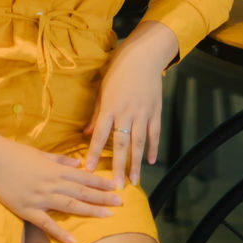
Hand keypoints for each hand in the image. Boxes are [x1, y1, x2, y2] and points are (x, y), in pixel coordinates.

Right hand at [0, 138, 122, 242]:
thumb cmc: (15, 153)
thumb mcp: (40, 153)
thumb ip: (60, 160)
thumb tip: (78, 164)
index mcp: (55, 169)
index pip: (83, 177)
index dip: (100, 183)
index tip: (116, 187)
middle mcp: (51, 183)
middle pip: (81, 192)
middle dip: (102, 198)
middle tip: (121, 203)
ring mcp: (40, 197)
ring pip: (70, 205)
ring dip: (90, 211)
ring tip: (107, 216)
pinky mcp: (27, 209)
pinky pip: (46, 223)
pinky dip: (59, 231)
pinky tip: (72, 240)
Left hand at [83, 21, 177, 187]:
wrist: (143, 56)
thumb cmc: (118, 70)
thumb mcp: (102, 89)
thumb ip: (96, 113)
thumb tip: (87, 132)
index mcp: (110, 106)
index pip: (100, 134)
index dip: (93, 152)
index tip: (88, 169)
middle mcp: (126, 112)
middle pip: (121, 144)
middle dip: (118, 166)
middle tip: (115, 186)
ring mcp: (142, 113)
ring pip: (139, 143)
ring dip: (136, 163)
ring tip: (134, 181)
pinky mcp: (155, 111)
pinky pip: (154, 133)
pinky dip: (153, 148)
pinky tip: (150, 161)